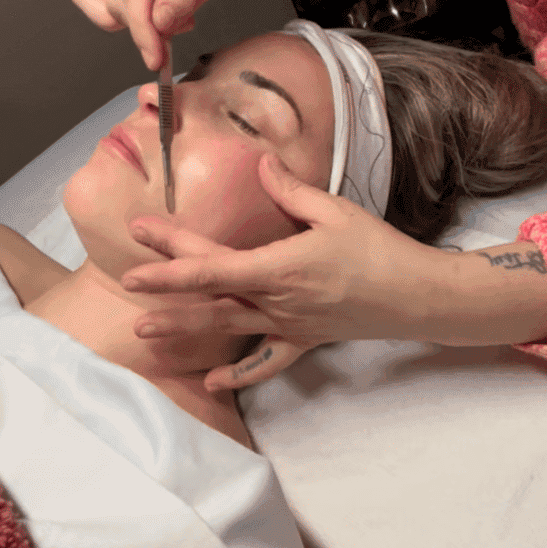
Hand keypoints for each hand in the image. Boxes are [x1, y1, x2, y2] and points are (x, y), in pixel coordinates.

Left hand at [122, 153, 453, 390]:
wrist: (418, 296)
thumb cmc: (379, 251)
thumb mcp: (335, 212)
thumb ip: (292, 190)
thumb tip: (260, 164)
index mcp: (279, 267)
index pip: (212, 264)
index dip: (170, 257)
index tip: (138, 245)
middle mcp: (276, 301)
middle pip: (211, 293)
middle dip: (166, 284)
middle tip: (128, 278)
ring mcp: (288, 325)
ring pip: (226, 328)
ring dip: (184, 329)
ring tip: (145, 332)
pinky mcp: (305, 339)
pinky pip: (266, 361)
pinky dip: (239, 374)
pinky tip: (214, 383)